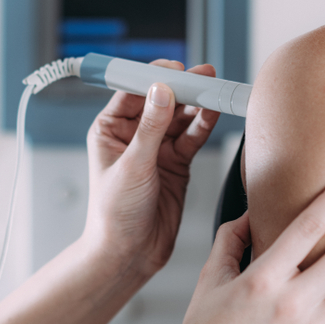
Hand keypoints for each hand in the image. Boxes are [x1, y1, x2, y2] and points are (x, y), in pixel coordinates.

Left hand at [82, 60, 220, 277]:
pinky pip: (192, 137)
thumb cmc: (114, 214)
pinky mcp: (176, 163)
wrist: (129, 254)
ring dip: (197, 104)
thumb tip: (161, 91)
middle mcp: (133, 135)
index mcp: (110, 129)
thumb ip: (151, 128)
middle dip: (182, 87)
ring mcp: (156, 148)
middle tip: (204, 76)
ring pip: (180, 117)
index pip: (133, 91)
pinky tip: (214, 112)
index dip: (155, 77)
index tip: (176, 69)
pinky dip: (204, 125)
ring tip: (215, 90)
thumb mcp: (132, 166)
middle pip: (161, 100)